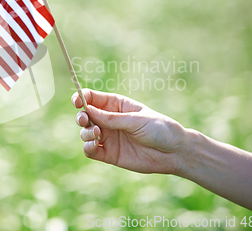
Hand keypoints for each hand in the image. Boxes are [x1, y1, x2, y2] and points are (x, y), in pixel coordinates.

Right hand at [72, 89, 188, 174]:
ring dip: (85, 133)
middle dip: (81, 116)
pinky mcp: (109, 154)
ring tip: (97, 134)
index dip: (81, 98)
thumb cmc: (159, 129)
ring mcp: (108, 137)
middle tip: (85, 120)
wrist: (174, 152)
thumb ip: (111, 118)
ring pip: (85, 133)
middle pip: (85, 115)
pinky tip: (93, 146)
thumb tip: (87, 111)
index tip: (77, 101)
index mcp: (116, 105)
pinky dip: (87, 148)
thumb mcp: (136, 120)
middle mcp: (109, 120)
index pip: (93, 98)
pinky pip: (90, 151)